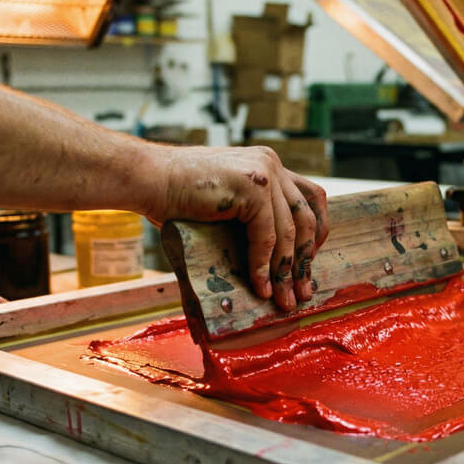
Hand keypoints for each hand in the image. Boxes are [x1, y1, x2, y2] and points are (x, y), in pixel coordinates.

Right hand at [143, 145, 328, 310]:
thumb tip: (265, 262)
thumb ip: (248, 218)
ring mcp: (264, 173)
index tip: (308, 263)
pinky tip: (258, 287)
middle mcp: (271, 164)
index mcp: (268, 164)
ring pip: (290, 232)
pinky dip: (264, 266)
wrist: (148, 178)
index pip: (310, 198)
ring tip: (283, 299)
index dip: (316, 233)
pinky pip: (267, 237)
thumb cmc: (176, 196)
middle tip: (303, 291)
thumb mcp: (225, 203)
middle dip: (305, 260)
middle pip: (307, 217)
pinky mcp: (252, 187)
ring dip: (286, 271)